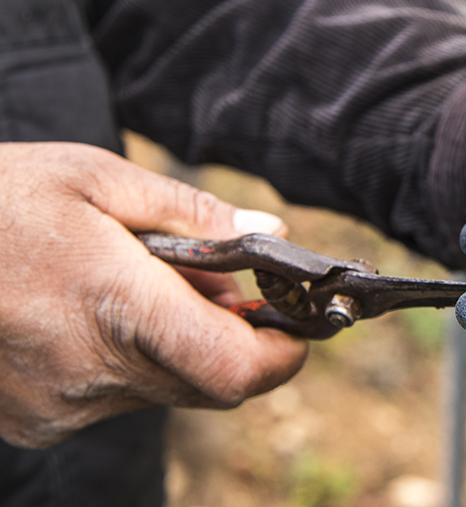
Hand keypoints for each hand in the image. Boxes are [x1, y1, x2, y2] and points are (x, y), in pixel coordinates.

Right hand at [0, 142, 307, 448]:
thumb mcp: (96, 177)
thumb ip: (192, 211)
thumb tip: (268, 232)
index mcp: (114, 305)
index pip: (235, 369)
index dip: (283, 352)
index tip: (298, 321)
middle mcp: (90, 373)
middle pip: (210, 383)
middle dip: (235, 338)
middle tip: (222, 284)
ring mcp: (57, 406)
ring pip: (166, 390)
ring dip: (182, 346)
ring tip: (143, 284)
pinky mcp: (34, 420)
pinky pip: (117, 399)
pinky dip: (133, 361)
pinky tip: (98, 312)